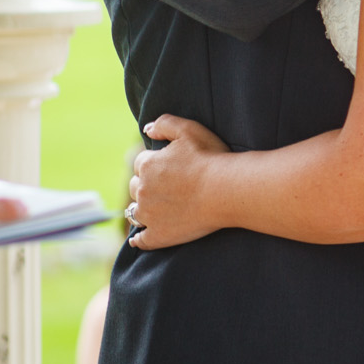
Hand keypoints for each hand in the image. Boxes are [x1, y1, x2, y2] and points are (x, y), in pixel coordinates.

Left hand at [128, 115, 232, 249]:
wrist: (227, 190)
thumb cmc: (211, 159)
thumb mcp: (190, 130)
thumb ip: (165, 124)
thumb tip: (147, 129)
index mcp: (147, 165)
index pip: (141, 162)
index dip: (156, 162)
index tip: (172, 166)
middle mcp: (142, 190)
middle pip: (135, 187)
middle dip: (146, 185)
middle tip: (168, 186)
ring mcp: (148, 215)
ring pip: (135, 211)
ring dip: (142, 209)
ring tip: (158, 209)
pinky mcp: (158, 235)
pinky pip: (141, 240)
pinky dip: (139, 239)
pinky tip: (139, 239)